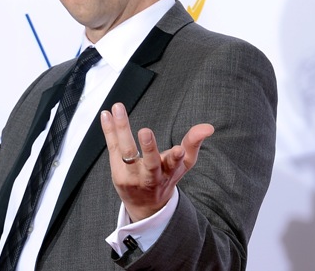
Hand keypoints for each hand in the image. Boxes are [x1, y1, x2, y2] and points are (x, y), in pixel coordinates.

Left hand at [100, 102, 213, 221]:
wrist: (145, 205)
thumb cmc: (166, 178)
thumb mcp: (183, 165)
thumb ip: (193, 143)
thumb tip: (208, 127)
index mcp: (170, 173)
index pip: (175, 165)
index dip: (176, 158)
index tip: (178, 151)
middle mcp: (151, 177)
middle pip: (150, 163)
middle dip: (149, 148)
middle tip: (146, 131)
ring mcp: (132, 176)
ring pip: (127, 153)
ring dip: (122, 130)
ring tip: (118, 109)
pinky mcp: (117, 173)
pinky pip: (113, 148)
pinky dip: (109, 130)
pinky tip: (106, 115)